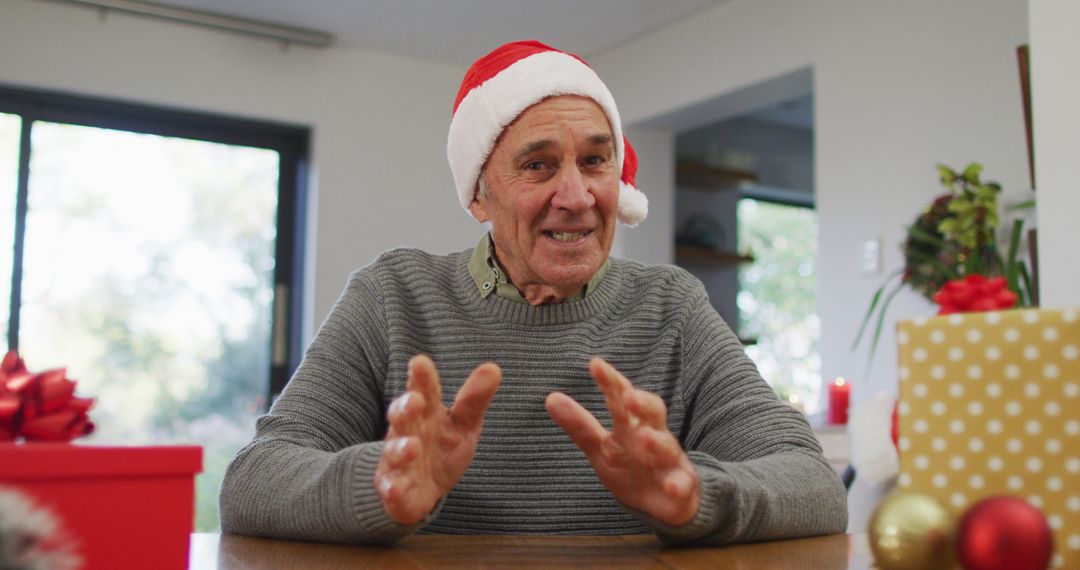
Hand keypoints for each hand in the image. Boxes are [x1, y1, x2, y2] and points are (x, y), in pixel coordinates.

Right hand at [376, 355, 500, 524]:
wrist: (420, 488)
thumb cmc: (442, 447)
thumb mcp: (464, 423)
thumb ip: (474, 399)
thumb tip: (493, 368)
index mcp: (426, 413)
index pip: (423, 391)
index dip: (422, 378)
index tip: (420, 362)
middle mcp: (407, 432)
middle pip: (402, 417)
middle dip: (405, 408)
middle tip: (415, 400)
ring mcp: (398, 462)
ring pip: (395, 453)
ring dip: (400, 449)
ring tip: (412, 446)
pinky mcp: (395, 490)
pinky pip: (392, 490)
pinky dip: (393, 489)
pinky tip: (394, 489)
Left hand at [545, 357, 699, 526]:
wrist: (664, 502)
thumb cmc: (631, 466)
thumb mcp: (601, 448)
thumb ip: (579, 425)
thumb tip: (550, 397)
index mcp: (632, 424)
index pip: (622, 397)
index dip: (611, 381)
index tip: (595, 364)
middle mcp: (654, 436)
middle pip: (654, 413)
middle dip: (644, 404)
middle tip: (629, 396)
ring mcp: (670, 461)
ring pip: (667, 447)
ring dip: (658, 442)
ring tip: (644, 437)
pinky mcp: (681, 487)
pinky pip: (682, 485)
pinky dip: (678, 485)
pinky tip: (672, 487)